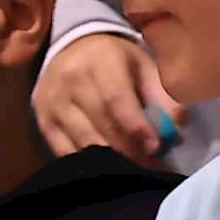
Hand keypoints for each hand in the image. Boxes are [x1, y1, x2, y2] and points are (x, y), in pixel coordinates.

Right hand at [35, 28, 165, 158]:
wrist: (71, 48)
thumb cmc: (115, 60)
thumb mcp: (143, 66)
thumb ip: (162, 95)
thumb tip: (175, 129)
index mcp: (101, 61)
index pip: (116, 98)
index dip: (136, 126)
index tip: (155, 147)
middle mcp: (71, 81)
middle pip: (101, 124)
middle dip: (129, 150)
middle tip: (151, 166)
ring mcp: (52, 103)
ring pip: (83, 142)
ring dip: (111, 162)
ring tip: (133, 171)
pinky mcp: (43, 122)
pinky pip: (66, 152)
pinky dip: (88, 164)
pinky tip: (106, 170)